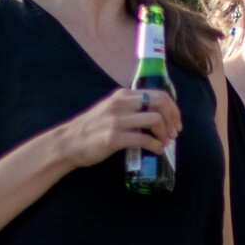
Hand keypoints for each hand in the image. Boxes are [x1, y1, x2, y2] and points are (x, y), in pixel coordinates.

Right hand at [57, 86, 180, 168]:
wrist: (68, 143)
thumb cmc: (91, 129)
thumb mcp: (110, 110)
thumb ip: (129, 108)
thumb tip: (154, 116)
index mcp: (122, 95)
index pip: (158, 94)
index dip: (173, 109)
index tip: (176, 122)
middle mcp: (121, 103)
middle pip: (160, 103)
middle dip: (173, 119)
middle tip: (174, 133)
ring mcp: (117, 120)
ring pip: (155, 119)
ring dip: (165, 133)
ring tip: (165, 142)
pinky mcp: (114, 137)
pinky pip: (144, 139)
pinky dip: (156, 146)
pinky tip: (156, 151)